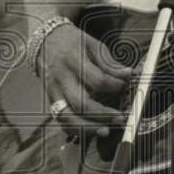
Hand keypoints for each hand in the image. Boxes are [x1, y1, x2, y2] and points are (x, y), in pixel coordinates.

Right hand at [38, 22, 131, 138]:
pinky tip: (91, 131)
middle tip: (120, 118)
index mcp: (73, 60)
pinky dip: (76, 129)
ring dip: (88, 127)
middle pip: (80, 103)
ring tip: (106, 131)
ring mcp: (54, 91)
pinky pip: (61, 120)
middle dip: (102, 114)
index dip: (114, 86)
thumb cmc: (73, 43)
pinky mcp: (51, 100)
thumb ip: (109, 62)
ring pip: (67, 117)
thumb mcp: (92, 44)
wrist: (45, 42)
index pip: (96, 79)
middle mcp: (61, 78)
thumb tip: (129, 75)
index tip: (125, 86)